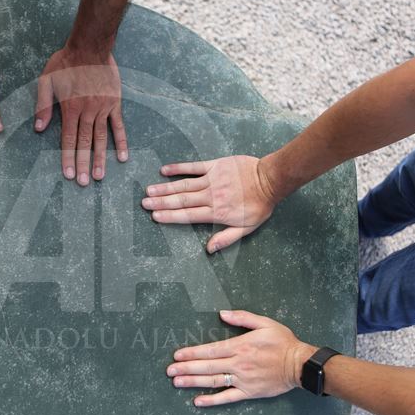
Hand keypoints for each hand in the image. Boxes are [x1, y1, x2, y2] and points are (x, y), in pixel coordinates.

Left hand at [35, 46, 126, 184]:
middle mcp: (87, 111)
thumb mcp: (47, 80)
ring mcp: (103, 108)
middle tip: (84, 183)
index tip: (69, 174)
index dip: (68, 158)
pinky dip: (121, 142)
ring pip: (101, 138)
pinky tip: (122, 157)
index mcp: (70, 108)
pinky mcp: (115, 103)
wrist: (91, 46)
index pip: (68, 138)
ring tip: (100, 176)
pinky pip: (119, 126)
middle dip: (84, 164)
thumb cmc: (66, 62)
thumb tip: (38, 128)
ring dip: (100, 158)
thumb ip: (43, 104)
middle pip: (85, 142)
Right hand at [142, 155, 279, 252]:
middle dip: (161, 202)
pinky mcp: (215, 166)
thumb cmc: (260, 205)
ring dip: (165, 188)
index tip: (155, 216)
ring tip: (149, 190)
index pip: (187, 215)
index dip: (170, 216)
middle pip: (181, 200)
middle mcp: (210, 196)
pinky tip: (164, 170)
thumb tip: (209, 249)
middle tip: (144, 203)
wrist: (270, 179)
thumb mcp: (247, 228)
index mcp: (216, 213)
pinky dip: (179, 168)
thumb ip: (226, 238)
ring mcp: (211, 180)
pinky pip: (193, 167)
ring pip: (183, 185)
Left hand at [166, 310, 316, 406]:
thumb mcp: (265, 323)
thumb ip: (242, 318)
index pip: (210, 350)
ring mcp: (243, 379)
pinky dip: (212, 400)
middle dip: (186, 368)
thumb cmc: (283, 342)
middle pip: (207, 366)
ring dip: (194, 382)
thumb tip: (222, 314)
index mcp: (240, 346)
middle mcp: (238, 364)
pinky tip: (198, 401)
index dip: (192, 353)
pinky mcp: (249, 392)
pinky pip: (228, 397)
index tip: (177, 356)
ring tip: (177, 383)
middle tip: (169, 371)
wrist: (300, 365)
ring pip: (214, 381)